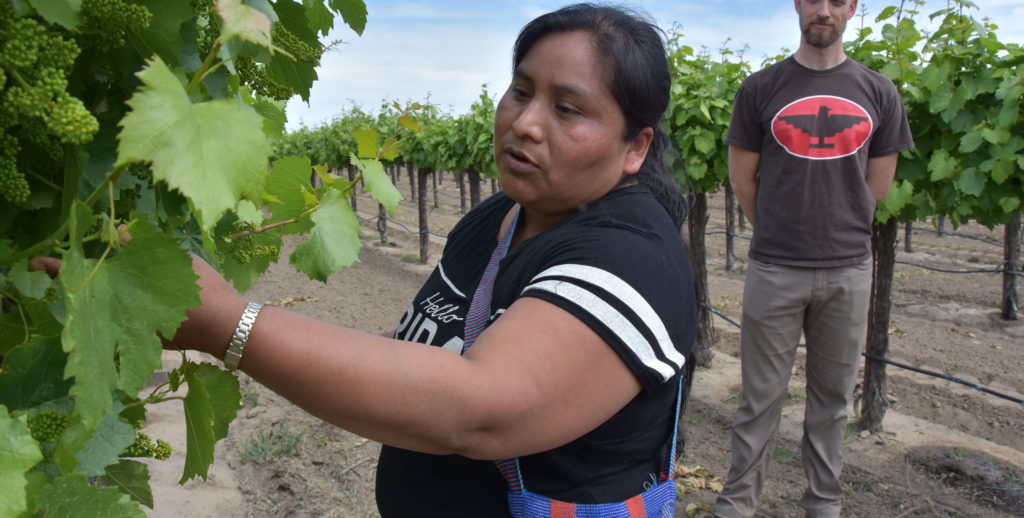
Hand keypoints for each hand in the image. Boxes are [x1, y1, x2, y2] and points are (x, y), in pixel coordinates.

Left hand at [30, 253, 246, 358]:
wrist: (226, 326)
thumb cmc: (203, 290)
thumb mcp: (172, 261)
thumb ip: (139, 247)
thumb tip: (114, 232)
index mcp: (125, 294)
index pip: (82, 276)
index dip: (57, 268)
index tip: (33, 263)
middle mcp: (122, 317)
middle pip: (91, 298)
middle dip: (82, 282)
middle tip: (68, 269)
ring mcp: (134, 331)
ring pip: (108, 311)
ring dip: (104, 297)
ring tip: (104, 281)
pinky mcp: (146, 339)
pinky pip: (125, 321)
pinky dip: (125, 308)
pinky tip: (138, 298)